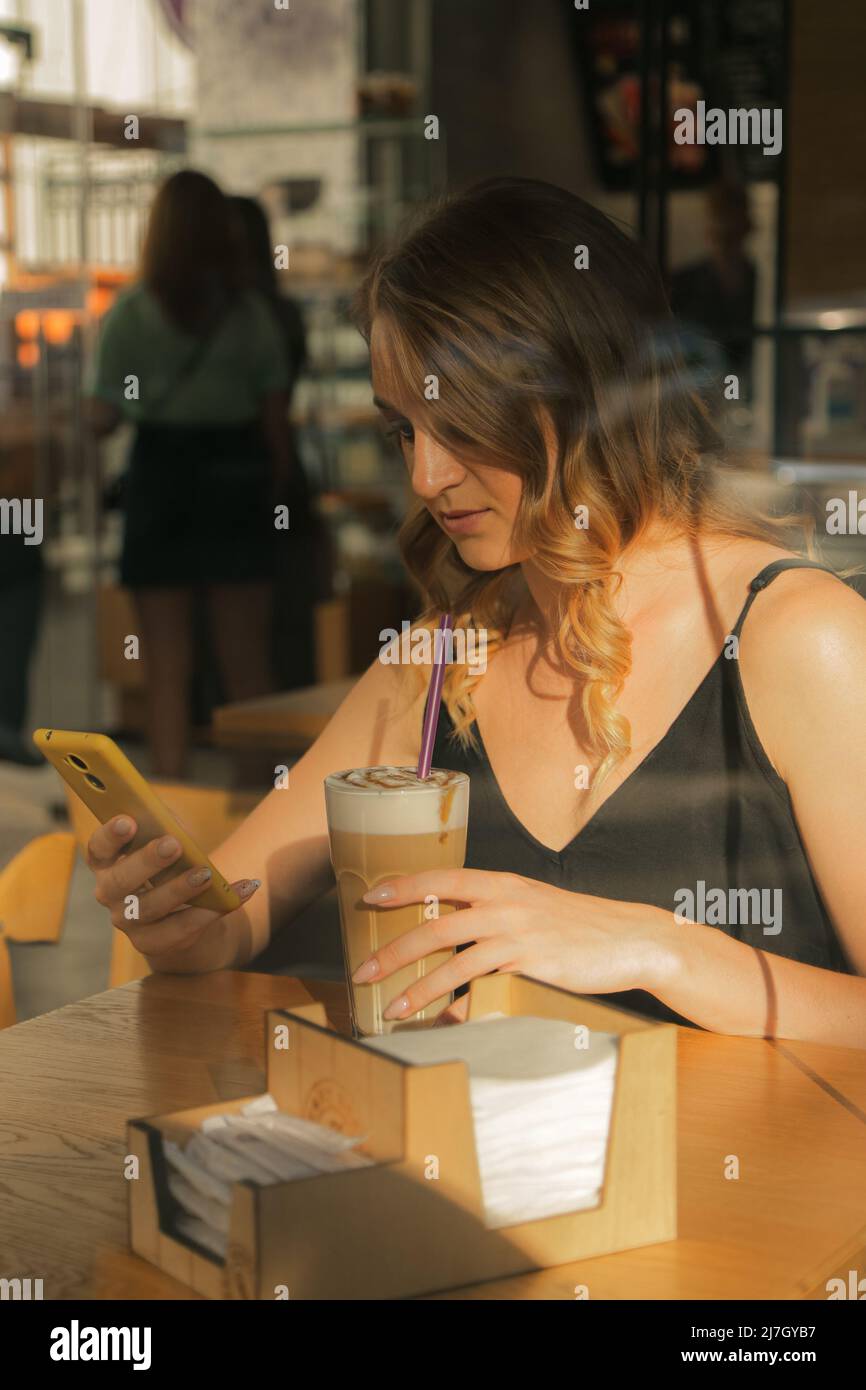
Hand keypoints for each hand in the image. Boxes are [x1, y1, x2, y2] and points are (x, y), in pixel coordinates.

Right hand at [87, 815, 259, 962]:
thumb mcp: (167, 840)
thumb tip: (173, 822)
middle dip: (147, 861)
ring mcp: (128, 922)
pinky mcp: (153, 943)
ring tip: (205, 874)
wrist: (185, 913)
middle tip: (173, 844)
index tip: (129, 820)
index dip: (110, 835)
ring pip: (150, 907)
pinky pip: (180, 929)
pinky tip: (239, 891)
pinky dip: (211, 911)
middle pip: (121, 881)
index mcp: (107, 863)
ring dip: (179, 889)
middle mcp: (110, 894)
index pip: (98, 848)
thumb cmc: (172, 865)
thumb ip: (165, 828)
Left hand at [354, 869, 672, 1022]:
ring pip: (451, 958)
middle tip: (362, 970)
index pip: (441, 879)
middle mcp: (504, 903)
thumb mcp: (532, 907)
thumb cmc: (579, 926)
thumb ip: (494, 916)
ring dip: (415, 985)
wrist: (630, 938)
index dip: (402, 886)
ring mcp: (517, 933)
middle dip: (392, 949)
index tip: (370, 897)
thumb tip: (456, 936)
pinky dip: (455, 1004)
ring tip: (390, 1006)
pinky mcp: (530, 964)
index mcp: (502, 883)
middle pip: (434, 923)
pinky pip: (481, 986)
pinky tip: (438, 1019)